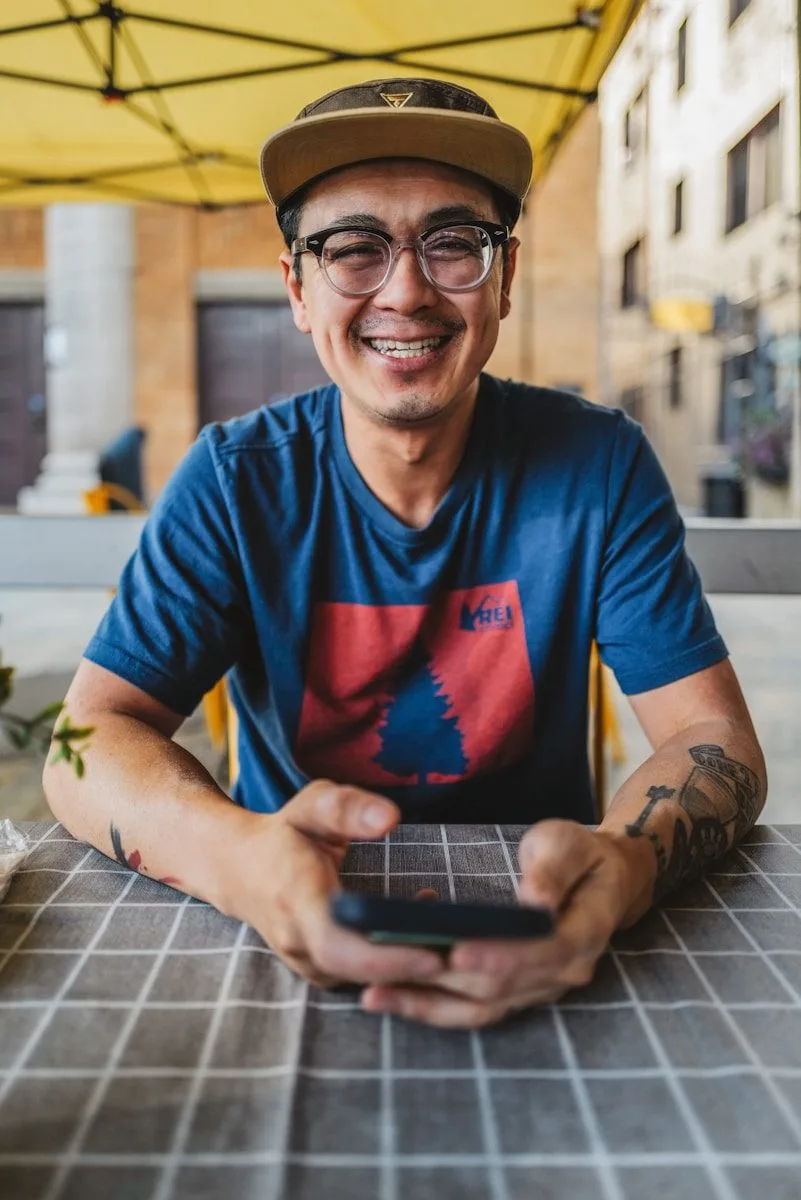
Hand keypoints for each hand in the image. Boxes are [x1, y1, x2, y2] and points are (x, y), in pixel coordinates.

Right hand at [233, 779, 443, 989]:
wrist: (237, 866)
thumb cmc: (284, 831)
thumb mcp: (313, 805)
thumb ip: (349, 808)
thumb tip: (391, 818)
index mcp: (297, 900)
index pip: (340, 946)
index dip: (386, 958)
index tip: (434, 952)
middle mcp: (298, 941)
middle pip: (360, 974)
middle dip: (414, 966)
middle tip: (463, 947)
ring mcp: (304, 962)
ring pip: (363, 980)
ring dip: (408, 963)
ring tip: (449, 933)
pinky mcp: (317, 969)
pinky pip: (360, 976)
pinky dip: (394, 962)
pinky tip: (422, 934)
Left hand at [361, 819, 636, 1027]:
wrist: (600, 881)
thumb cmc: (578, 855)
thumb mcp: (568, 844)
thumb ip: (552, 870)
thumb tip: (535, 902)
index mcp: (585, 932)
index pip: (542, 951)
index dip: (500, 953)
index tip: (457, 948)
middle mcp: (565, 971)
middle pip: (503, 985)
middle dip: (447, 979)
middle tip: (394, 967)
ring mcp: (539, 988)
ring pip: (482, 1007)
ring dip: (428, 1003)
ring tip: (375, 994)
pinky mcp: (515, 994)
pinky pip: (473, 1009)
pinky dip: (431, 1007)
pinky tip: (388, 998)